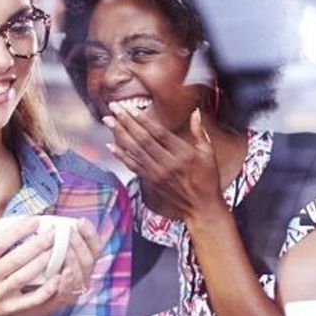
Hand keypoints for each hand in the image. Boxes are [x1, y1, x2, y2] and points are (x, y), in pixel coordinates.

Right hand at [0, 216, 62, 315]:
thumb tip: (8, 217)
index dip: (17, 231)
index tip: (35, 221)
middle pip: (14, 259)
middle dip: (36, 245)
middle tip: (53, 233)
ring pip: (23, 277)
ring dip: (41, 263)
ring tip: (55, 250)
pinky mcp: (11, 308)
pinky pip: (31, 299)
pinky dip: (46, 289)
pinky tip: (58, 278)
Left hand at [11, 218, 102, 315]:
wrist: (24, 307)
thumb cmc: (36, 276)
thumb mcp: (46, 256)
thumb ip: (50, 240)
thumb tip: (44, 218)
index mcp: (81, 263)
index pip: (94, 247)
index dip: (90, 234)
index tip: (81, 221)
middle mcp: (82, 277)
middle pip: (89, 259)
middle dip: (80, 244)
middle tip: (69, 232)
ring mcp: (73, 291)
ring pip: (81, 275)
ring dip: (74, 260)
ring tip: (67, 248)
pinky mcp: (61, 302)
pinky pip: (69, 292)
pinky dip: (68, 282)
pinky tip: (64, 272)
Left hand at [103, 106, 220, 220]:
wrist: (201, 207)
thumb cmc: (207, 179)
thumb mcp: (208, 154)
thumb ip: (199, 132)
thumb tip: (195, 112)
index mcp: (183, 153)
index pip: (159, 133)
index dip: (143, 120)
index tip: (131, 108)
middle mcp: (167, 163)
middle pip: (143, 139)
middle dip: (126, 122)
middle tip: (114, 108)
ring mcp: (157, 173)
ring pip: (135, 151)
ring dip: (120, 134)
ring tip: (108, 121)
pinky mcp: (151, 182)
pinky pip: (132, 166)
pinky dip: (120, 155)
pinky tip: (110, 146)